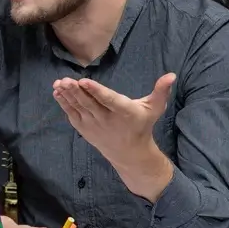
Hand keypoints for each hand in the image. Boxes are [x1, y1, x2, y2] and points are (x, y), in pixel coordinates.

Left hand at [53, 73, 176, 197]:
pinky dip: (64, 104)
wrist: (130, 153)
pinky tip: (57, 92)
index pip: (108, 100)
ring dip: (67, 96)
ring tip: (59, 83)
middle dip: (76, 91)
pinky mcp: (84, 129)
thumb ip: (161, 91)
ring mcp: (93, 125)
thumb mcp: (154, 109)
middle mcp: (107, 120)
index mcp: (124, 112)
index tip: (84, 81)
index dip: (96, 91)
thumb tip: (171, 74)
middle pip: (89, 104)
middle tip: (66, 79)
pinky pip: (72, 115)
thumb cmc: (142, 125)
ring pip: (78, 108)